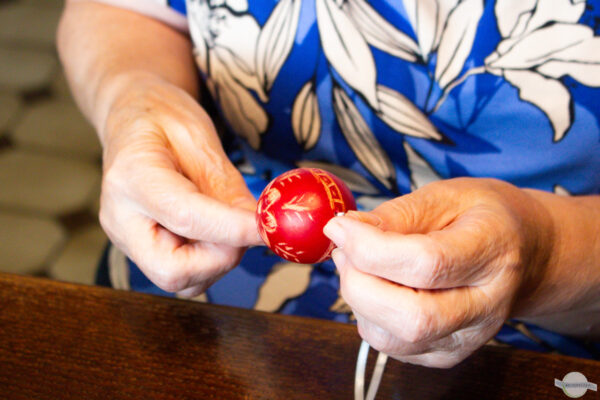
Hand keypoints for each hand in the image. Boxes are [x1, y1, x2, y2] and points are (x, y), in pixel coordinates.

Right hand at [99, 76, 261, 296]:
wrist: (131, 118)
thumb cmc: (164, 119)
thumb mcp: (200, 137)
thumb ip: (227, 187)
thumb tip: (260, 226)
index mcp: (131, 178)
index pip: (185, 216)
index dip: (232, 228)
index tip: (269, 227)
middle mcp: (121, 219)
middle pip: (172, 270)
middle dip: (221, 257)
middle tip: (247, 228)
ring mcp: (128, 240)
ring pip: (182, 280)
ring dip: (219, 259)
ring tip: (229, 220)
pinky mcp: (141, 251)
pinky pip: (184, 275)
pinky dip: (211, 261)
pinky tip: (216, 231)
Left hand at [324, 178, 555, 367]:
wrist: (525, 252)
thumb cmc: (482, 217)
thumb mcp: (445, 195)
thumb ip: (396, 214)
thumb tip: (347, 231)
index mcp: (493, 253)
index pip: (427, 264)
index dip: (370, 248)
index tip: (338, 227)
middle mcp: (487, 306)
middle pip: (411, 318)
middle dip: (358, 282)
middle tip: (344, 249)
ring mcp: (469, 339)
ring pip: (394, 340)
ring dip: (358, 300)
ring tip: (360, 264)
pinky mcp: (447, 354)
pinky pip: (391, 347)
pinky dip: (368, 316)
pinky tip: (377, 286)